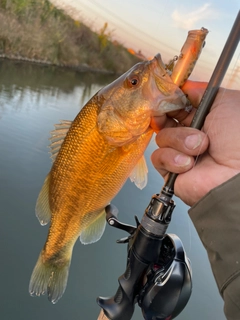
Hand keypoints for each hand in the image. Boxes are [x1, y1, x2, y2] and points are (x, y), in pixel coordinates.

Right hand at [151, 81, 239, 206]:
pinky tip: (189, 163)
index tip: (164, 96)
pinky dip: (172, 158)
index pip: (177, 105)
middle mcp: (190, 135)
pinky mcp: (172, 170)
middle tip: (166, 114)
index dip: (169, 100)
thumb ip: (201, 90)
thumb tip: (184, 87)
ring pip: (162, 137)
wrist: (238, 173)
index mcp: (203, 118)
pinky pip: (158, 157)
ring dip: (179, 140)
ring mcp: (180, 153)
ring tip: (200, 147)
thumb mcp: (225, 101)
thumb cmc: (239, 138)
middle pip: (164, 119)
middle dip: (164, 115)